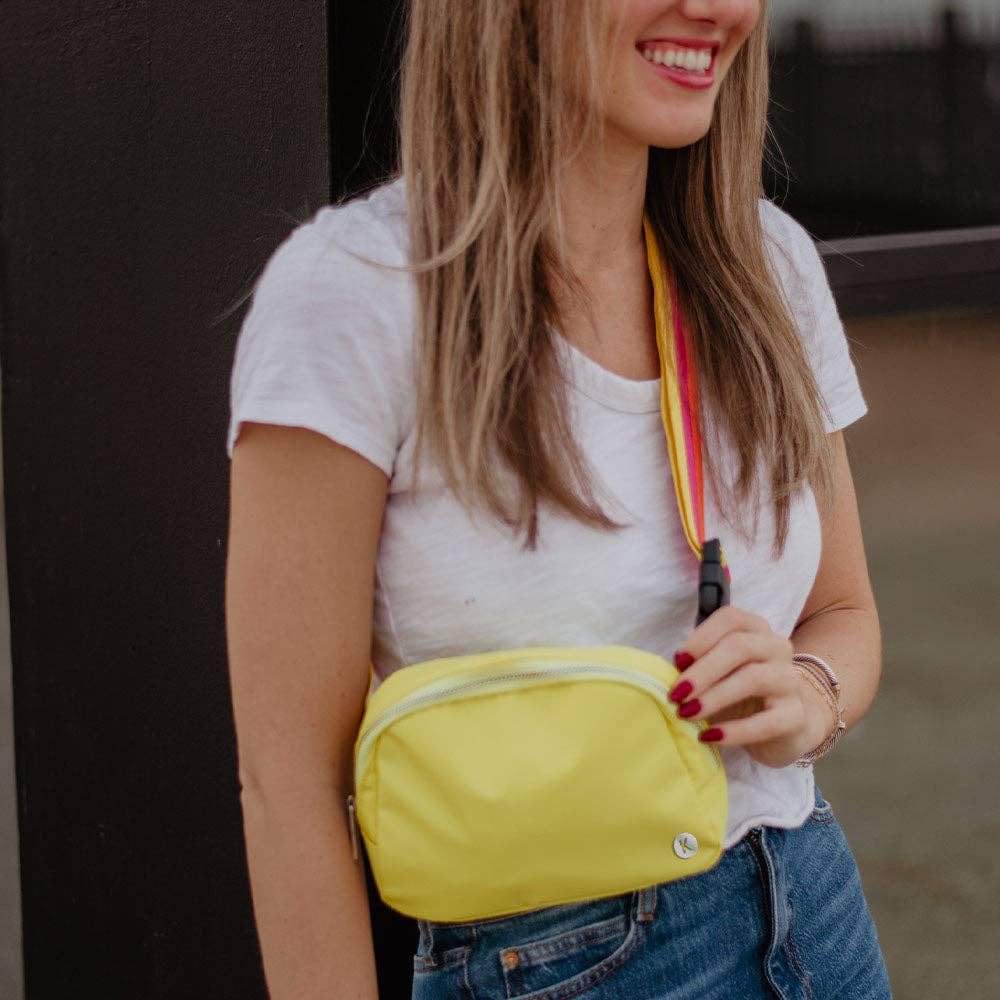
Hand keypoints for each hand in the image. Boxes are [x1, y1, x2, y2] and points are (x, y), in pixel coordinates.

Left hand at [668, 607, 833, 768]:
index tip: (677, 662)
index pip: (731, 619)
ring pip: (754, 679)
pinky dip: (735, 730)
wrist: (785, 724)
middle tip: (675, 694)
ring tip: (686, 714)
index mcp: (756, 629)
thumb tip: (672, 670)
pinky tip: (710, 737)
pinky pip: (768, 722)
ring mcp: (790, 680)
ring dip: (713, 697)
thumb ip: (698, 664)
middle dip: (702, 671)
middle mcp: (777, 648)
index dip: (701, 638)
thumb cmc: (740, 691)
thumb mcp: (719, 671)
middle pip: (740, 647)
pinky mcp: (796, 715)